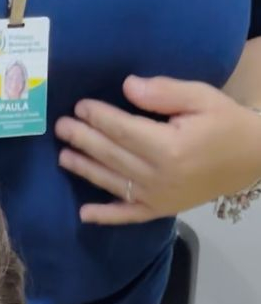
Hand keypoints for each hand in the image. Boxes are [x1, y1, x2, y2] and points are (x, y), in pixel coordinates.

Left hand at [54, 75, 260, 224]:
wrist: (251, 158)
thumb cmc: (226, 123)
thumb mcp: (201, 97)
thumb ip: (164, 93)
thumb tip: (128, 86)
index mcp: (168, 147)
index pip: (123, 130)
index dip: (98, 117)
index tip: (80, 107)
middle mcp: (158, 176)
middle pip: (112, 155)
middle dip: (84, 140)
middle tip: (61, 127)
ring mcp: (157, 197)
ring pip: (113, 183)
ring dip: (86, 170)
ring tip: (64, 156)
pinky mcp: (160, 210)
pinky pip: (128, 216)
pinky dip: (105, 216)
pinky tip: (84, 214)